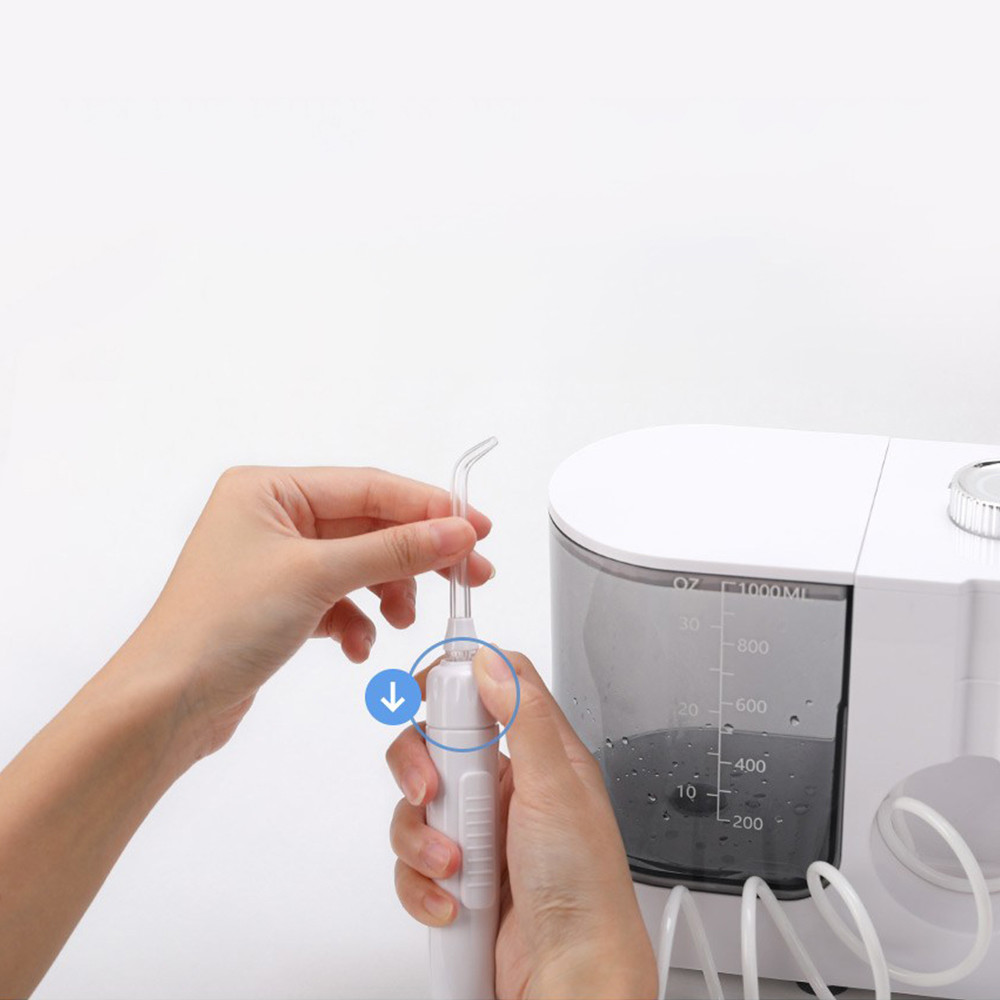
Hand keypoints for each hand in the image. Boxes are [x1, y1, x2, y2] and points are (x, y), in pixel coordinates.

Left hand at [138, 465, 492, 758]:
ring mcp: (277, 562)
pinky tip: (357, 646)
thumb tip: (456, 531)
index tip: (476, 528)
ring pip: (359, 565)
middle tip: (469, 573)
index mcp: (268, 489)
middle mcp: (271, 518)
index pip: (369, 487)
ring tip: (404, 619)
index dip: (428, 508)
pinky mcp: (281, 603)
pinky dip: (358, 621)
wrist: (166, 704)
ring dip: (389, 592)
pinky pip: (340, 600)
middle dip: (417, 555)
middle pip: (370, 527)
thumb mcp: (317, 576)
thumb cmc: (218, 628)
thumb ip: (394, 550)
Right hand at [386, 648, 657, 999]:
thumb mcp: (558, 789)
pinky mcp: (457, 875)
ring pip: (415, 806)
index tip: (420, 692)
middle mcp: (506, 787)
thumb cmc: (584, 888)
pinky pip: (411, 862)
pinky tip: (452, 901)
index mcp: (539, 753)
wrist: (569, 976)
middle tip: (429, 790)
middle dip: (419, 768)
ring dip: (423, 839)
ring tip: (455, 866)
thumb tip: (491, 661)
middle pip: (435, 744)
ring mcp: (479, 831)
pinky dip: (422, 883)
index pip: (487, 689)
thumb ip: (523, 719)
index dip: (450, 684)